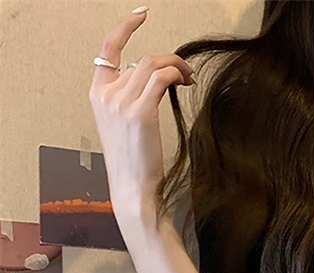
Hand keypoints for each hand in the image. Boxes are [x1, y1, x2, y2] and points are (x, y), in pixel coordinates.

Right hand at [88, 8, 194, 219]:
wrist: (132, 188)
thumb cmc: (134, 164)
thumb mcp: (123, 127)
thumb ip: (130, 100)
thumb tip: (153, 81)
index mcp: (98, 95)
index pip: (108, 50)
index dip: (125, 28)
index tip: (141, 15)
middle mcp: (106, 94)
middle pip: (142, 59)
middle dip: (169, 60)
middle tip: (188, 73)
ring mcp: (121, 102)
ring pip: (153, 64)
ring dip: (177, 66)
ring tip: (190, 79)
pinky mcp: (139, 112)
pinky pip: (161, 77)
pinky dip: (176, 74)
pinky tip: (185, 83)